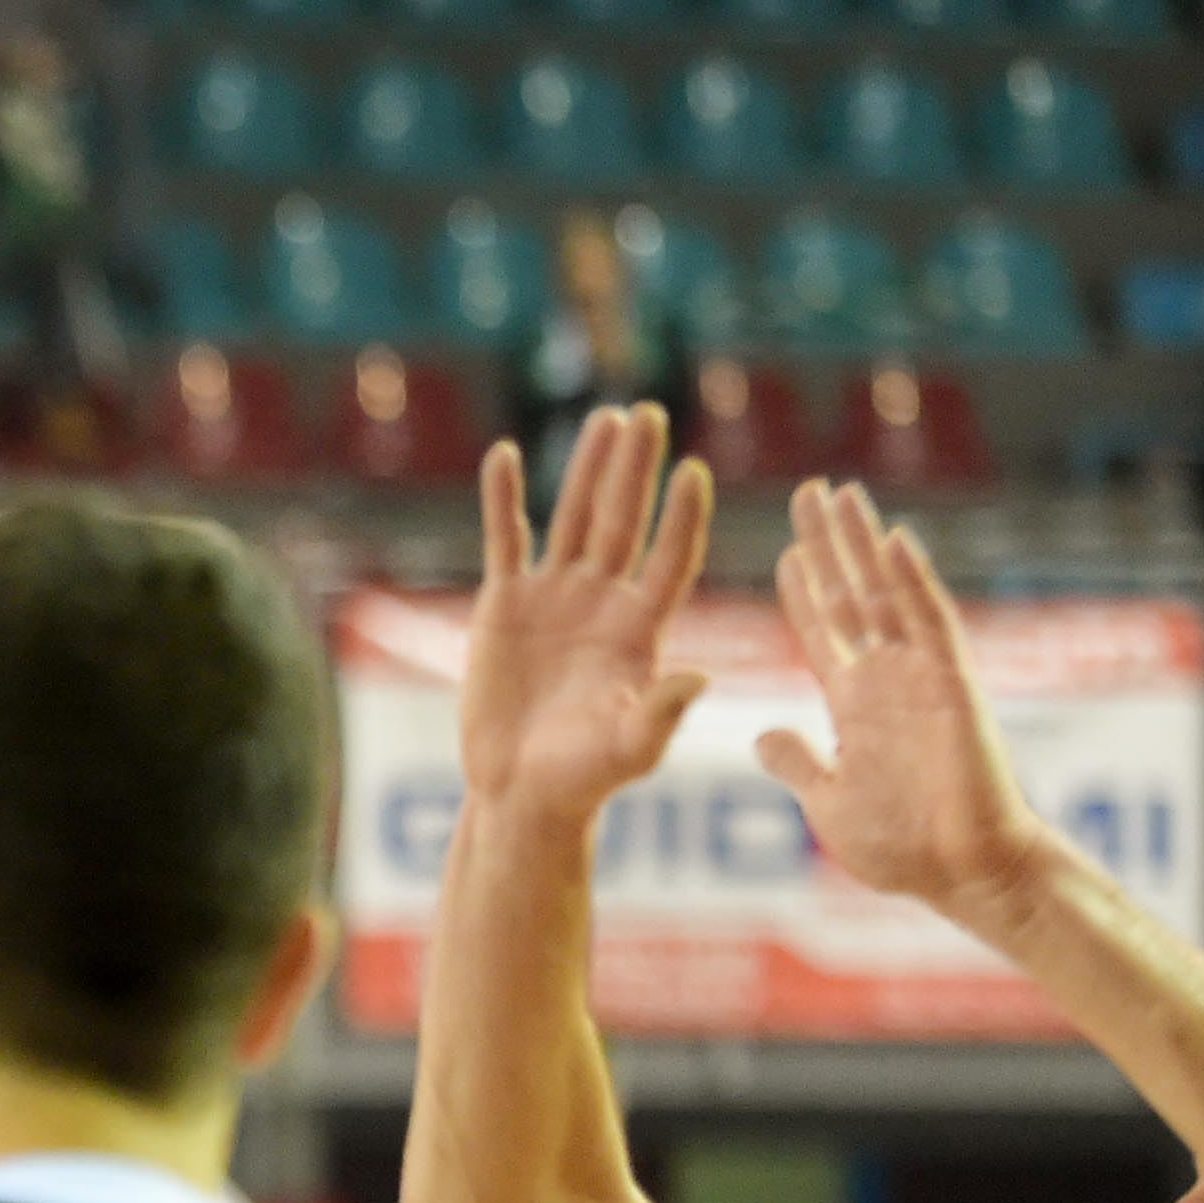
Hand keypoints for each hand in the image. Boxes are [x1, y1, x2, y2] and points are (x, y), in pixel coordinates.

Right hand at [460, 406, 713, 816]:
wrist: (522, 790)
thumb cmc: (586, 778)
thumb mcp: (631, 748)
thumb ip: (661, 711)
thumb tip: (700, 677)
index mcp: (641, 630)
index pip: (669, 558)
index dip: (681, 517)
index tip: (695, 470)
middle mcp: (602, 602)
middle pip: (625, 521)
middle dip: (636, 468)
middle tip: (649, 412)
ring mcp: (554, 598)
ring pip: (574, 517)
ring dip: (588, 467)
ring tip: (606, 417)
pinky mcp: (504, 604)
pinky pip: (505, 538)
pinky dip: (502, 498)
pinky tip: (505, 454)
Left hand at [756, 479, 1053, 925]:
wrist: (964, 875)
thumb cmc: (905, 850)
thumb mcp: (828, 801)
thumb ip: (798, 763)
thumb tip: (761, 735)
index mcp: (854, 704)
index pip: (823, 631)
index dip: (804, 589)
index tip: (786, 548)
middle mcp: (887, 679)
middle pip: (852, 594)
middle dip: (828, 545)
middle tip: (809, 489)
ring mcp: (921, 676)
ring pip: (887, 593)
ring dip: (862, 543)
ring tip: (839, 492)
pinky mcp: (953, 684)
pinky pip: (930, 622)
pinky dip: (911, 580)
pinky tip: (891, 538)